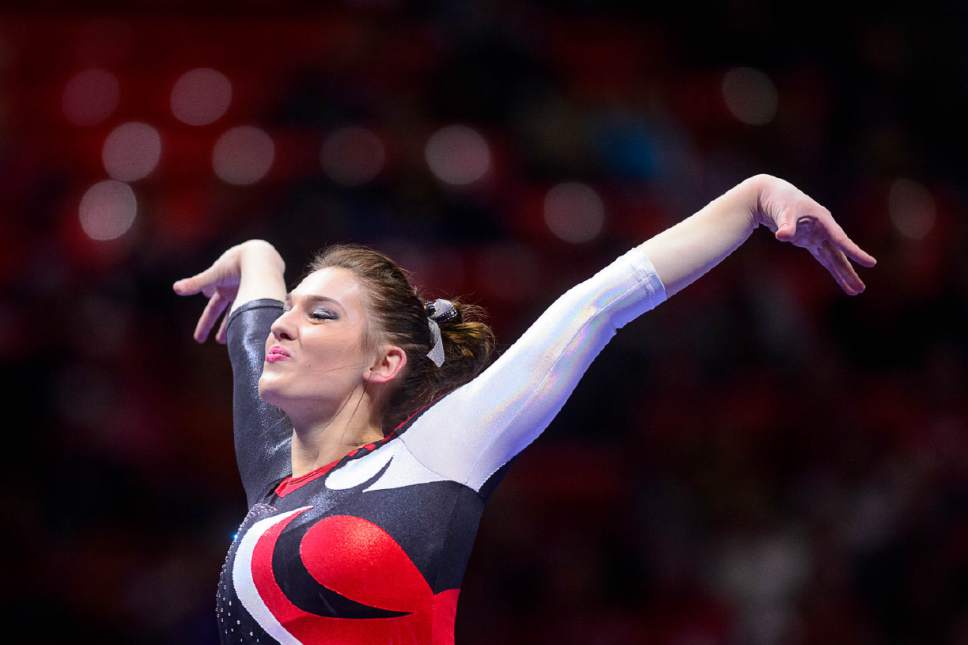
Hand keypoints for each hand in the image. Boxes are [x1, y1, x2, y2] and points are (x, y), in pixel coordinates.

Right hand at [173, 240, 281, 343]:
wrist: (262, 256)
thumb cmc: (236, 263)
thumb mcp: (215, 276)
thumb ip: (197, 283)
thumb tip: (175, 288)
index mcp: (222, 286)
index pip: (212, 308)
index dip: (207, 322)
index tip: (200, 338)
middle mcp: (235, 289)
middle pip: (228, 312)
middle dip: (223, 326)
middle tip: (219, 341)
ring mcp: (249, 288)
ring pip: (242, 310)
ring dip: (240, 323)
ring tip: (238, 339)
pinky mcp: (262, 289)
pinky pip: (258, 305)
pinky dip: (256, 314)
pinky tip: (257, 323)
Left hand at [750, 175, 876, 294]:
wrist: (770, 195)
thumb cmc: (779, 200)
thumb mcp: (783, 211)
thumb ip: (786, 225)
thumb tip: (782, 236)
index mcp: (823, 219)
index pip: (840, 239)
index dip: (854, 252)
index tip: (871, 263)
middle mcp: (824, 229)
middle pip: (839, 254)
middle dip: (849, 272)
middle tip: (861, 289)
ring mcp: (817, 235)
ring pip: (833, 258)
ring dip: (843, 274)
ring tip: (856, 290)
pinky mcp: (810, 240)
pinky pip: (824, 258)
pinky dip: (831, 269)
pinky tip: (842, 280)